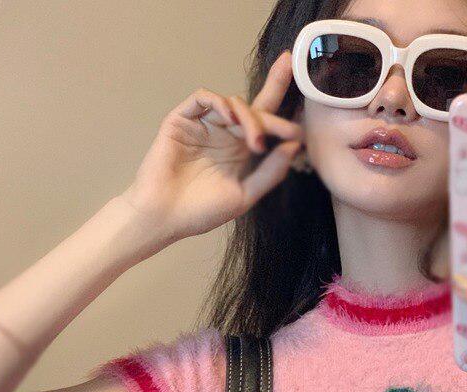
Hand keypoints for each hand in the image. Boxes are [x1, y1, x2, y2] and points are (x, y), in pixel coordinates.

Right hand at [120, 50, 303, 242]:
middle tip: (289, 130)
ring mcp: (204, 126)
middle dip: (275, 109)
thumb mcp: (245, 195)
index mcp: (242, 152)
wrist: (165, 218)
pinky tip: (230, 117)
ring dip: (249, 117)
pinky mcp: (182, 120)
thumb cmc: (202, 212)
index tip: (301, 129)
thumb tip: (295, 145)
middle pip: (254, 106)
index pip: (266, 124)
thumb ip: (270, 172)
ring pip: (233, 103)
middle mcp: (226, 135)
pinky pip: (202, 98)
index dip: (283, 114)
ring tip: (256, 141)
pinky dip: (219, 101)